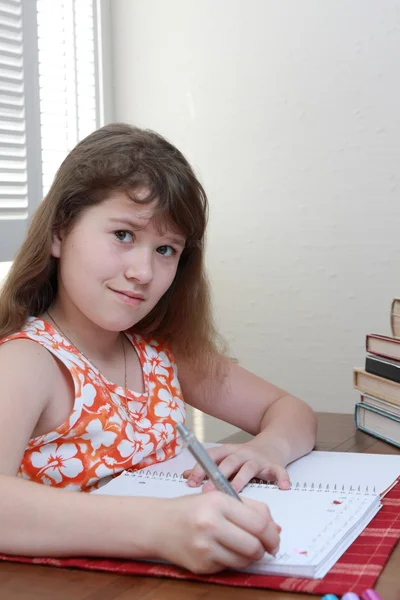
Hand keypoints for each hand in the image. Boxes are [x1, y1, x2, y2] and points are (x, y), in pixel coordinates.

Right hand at [153, 491, 280, 573]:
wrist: (158, 525)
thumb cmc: (191, 509)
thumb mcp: (219, 498)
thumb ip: (250, 509)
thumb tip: (276, 529)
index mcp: (218, 503)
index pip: (258, 523)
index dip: (272, 534)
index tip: (275, 538)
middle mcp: (210, 525)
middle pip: (254, 546)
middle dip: (264, 549)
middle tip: (264, 547)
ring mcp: (205, 548)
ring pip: (244, 560)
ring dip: (248, 556)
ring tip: (239, 545)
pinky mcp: (201, 565)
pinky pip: (229, 567)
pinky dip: (231, 560)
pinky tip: (220, 549)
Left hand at [183, 443, 290, 492]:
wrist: (274, 442)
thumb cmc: (246, 456)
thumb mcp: (226, 457)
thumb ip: (208, 467)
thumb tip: (186, 475)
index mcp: (228, 452)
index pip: (211, 457)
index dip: (200, 468)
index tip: (191, 481)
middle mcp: (242, 454)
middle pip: (229, 462)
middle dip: (218, 476)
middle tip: (207, 490)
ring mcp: (259, 459)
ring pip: (249, 468)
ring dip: (241, 480)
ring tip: (235, 492)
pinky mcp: (275, 465)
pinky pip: (278, 471)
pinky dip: (281, 477)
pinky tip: (282, 487)